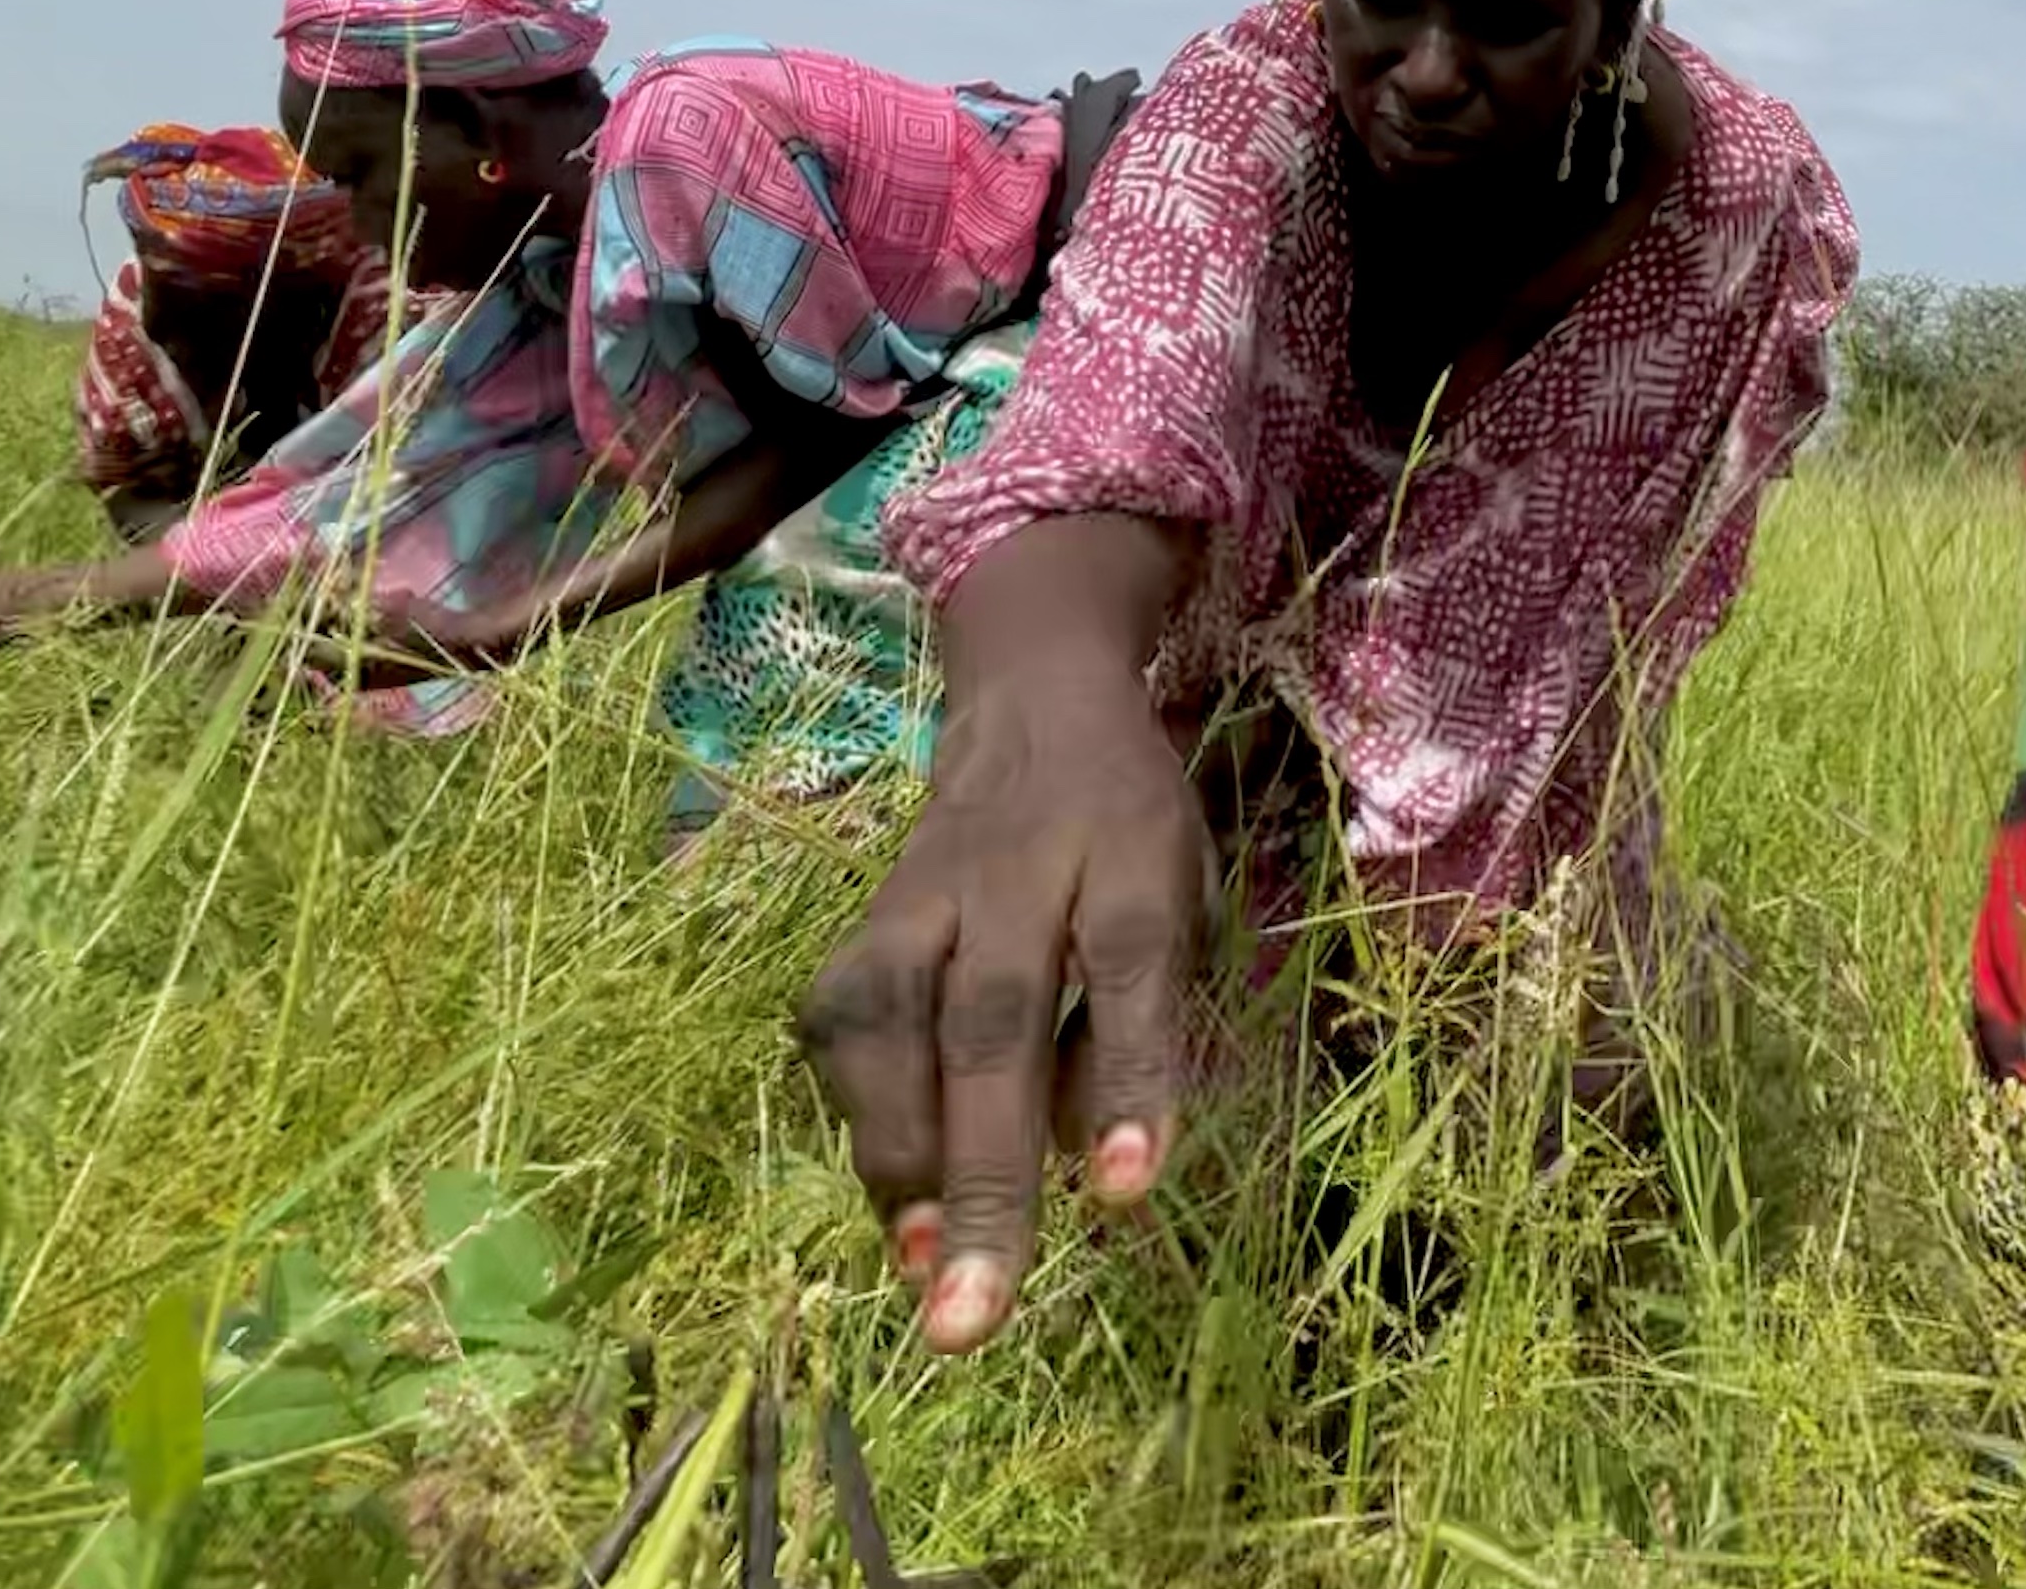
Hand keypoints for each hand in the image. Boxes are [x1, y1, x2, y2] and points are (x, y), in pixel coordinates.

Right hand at [798, 649, 1209, 1356]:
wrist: (1031, 709)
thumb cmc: (1126, 836)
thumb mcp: (1185, 900)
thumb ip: (1147, 1023)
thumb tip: (1094, 1173)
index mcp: (1129, 855)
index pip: (1134, 961)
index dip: (1127, 1074)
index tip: (1123, 1192)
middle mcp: (1014, 869)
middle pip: (996, 1022)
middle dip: (983, 1176)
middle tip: (972, 1316)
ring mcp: (920, 893)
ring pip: (890, 1021)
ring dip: (897, 1155)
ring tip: (921, 1268)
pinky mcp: (859, 921)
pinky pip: (840, 1025)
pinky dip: (857, 1114)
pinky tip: (893, 1192)